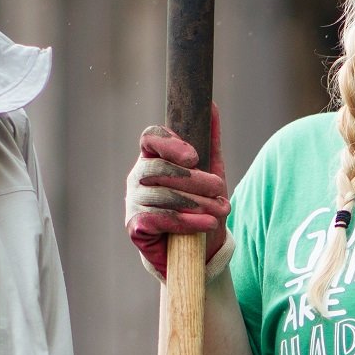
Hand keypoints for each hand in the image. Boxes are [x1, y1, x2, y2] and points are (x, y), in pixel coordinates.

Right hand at [125, 121, 228, 280]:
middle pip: (160, 169)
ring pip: (163, 196)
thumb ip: (210, 140)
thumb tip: (211, 105)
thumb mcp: (212, 171)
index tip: (194, 157)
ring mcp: (133, 201)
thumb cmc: (202, 204)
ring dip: (197, 203)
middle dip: (194, 180)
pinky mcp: (135, 226)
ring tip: (220, 210)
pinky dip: (187, 222)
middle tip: (220, 189)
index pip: (150, 137)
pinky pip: (159, 219)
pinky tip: (207, 224)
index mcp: (152, 157)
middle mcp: (138, 177)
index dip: (169, 144)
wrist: (199, 248)